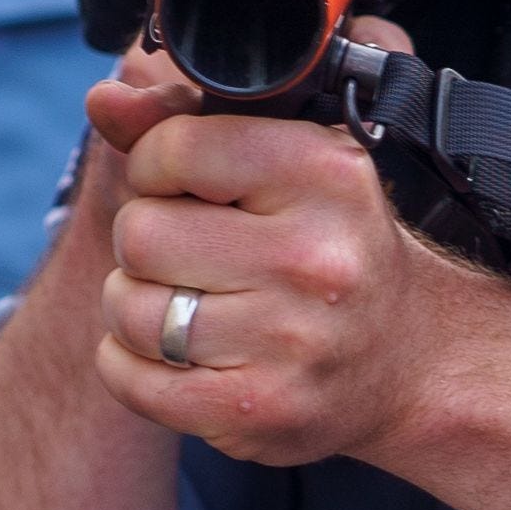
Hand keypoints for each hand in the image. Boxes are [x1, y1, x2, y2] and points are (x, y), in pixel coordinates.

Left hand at [94, 26, 474, 466]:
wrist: (407, 357)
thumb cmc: (329, 246)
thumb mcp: (284, 166)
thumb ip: (185, 124)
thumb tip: (103, 99)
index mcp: (324, 173)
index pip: (174, 149)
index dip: (155, 167)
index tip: (181, 187)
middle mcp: (314, 257)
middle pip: (140, 234)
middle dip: (145, 242)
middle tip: (187, 255)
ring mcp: (288, 341)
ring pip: (129, 310)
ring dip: (136, 307)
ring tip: (182, 305)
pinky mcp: (258, 410)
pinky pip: (131, 378)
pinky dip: (130, 365)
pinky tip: (172, 355)